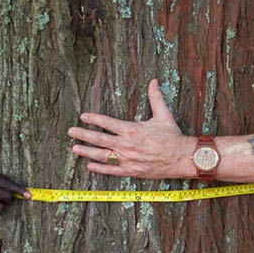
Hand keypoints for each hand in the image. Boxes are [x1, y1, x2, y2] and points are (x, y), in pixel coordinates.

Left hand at [67, 79, 191, 178]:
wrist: (182, 158)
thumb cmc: (172, 137)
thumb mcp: (163, 115)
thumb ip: (155, 98)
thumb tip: (153, 81)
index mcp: (132, 130)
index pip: (107, 123)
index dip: (93, 119)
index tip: (83, 116)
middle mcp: (127, 145)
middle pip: (100, 139)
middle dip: (83, 135)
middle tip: (71, 131)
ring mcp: (128, 159)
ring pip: (102, 156)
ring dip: (87, 152)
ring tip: (74, 148)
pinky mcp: (131, 171)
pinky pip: (112, 170)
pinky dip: (100, 168)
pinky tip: (89, 166)